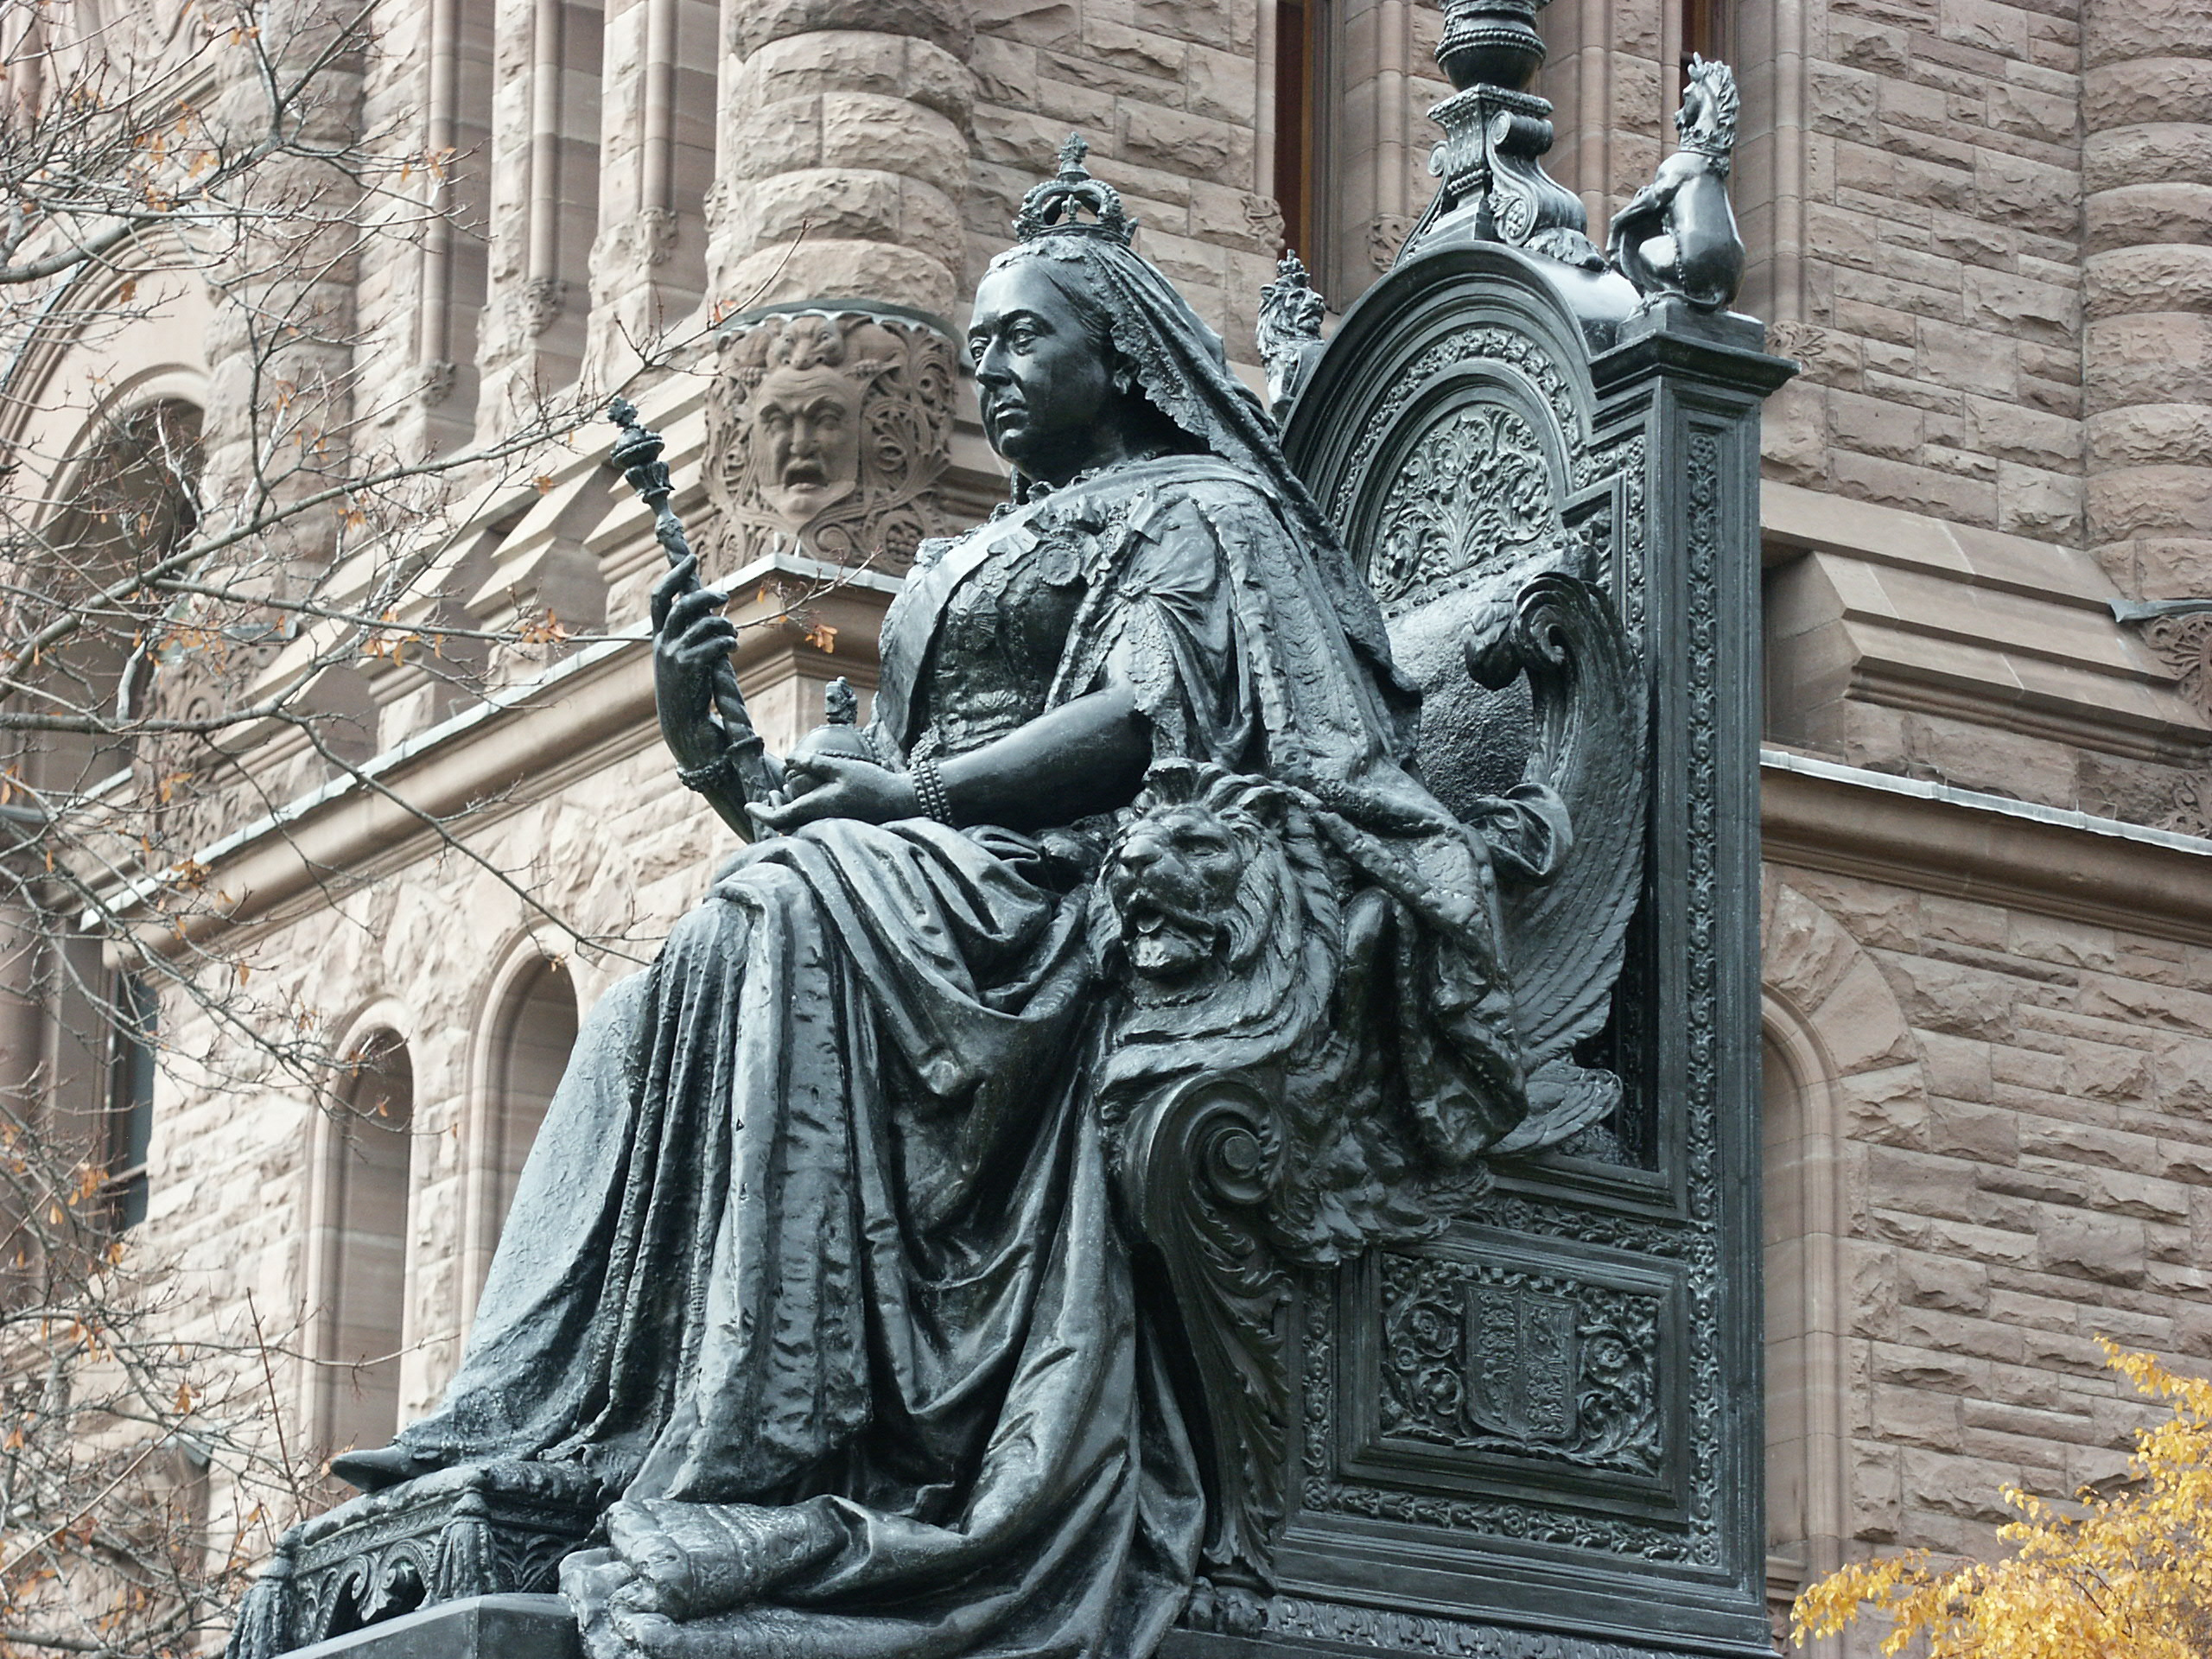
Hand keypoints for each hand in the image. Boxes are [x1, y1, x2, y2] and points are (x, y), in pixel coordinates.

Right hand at [651, 556, 734, 769]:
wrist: (684, 725)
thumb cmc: (689, 690)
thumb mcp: (683, 658)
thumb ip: (690, 633)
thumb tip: (711, 604)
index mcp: (658, 638)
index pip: (659, 598)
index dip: (674, 575)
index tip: (691, 558)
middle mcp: (662, 644)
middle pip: (681, 605)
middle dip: (705, 595)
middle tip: (724, 595)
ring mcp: (674, 656)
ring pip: (703, 623)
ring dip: (724, 625)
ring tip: (732, 635)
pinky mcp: (690, 668)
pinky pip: (713, 643)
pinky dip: (727, 642)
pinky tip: (732, 648)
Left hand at [748, 753, 918, 833]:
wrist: (900, 802)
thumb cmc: (871, 783)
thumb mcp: (840, 766)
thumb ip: (812, 763)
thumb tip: (788, 759)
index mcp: (815, 810)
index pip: (778, 819)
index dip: (760, 813)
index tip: (749, 805)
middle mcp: (819, 824)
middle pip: (786, 826)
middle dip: (772, 812)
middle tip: (767, 797)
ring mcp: (829, 828)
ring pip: (798, 827)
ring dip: (787, 812)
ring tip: (782, 794)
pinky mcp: (838, 827)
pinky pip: (811, 826)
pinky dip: (801, 814)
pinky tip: (804, 799)